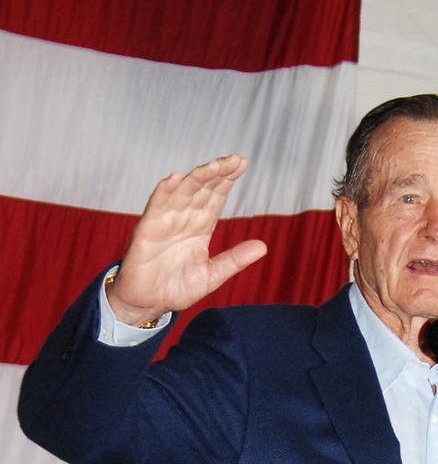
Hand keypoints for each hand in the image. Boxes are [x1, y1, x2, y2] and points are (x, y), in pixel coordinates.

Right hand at [106, 155, 266, 326]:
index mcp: (200, 227)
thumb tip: (263, 246)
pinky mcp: (148, 230)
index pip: (215, 196)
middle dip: (217, 173)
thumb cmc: (176, 288)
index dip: (227, 180)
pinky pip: (156, 206)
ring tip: (213, 166)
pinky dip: (163, 191)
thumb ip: (235, 260)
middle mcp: (184, 218)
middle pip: (202, 189)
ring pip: (182, 192)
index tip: (241, 163)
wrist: (148, 304)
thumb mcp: (212, 275)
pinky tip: (175, 178)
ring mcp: (165, 221)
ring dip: (197, 178)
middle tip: (235, 160)